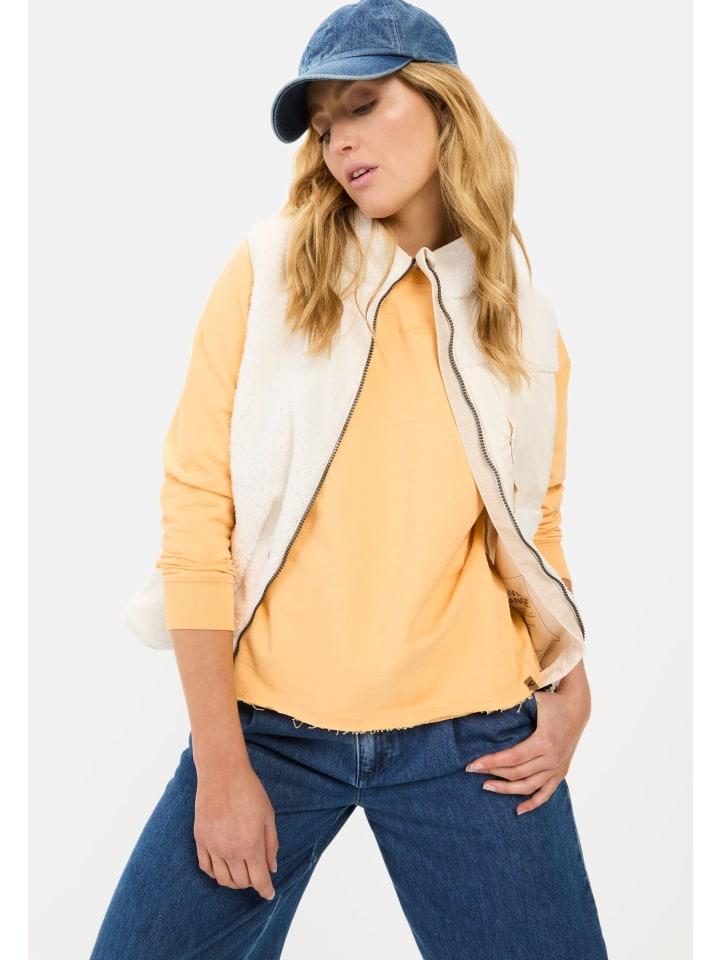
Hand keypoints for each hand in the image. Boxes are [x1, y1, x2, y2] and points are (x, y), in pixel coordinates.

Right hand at [194, 763, 278, 899]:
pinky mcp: (200, 839)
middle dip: (252, 883)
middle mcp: (230, 850)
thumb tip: (271, 868)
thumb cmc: (250, 791)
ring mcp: (213, 846)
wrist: (222, 773)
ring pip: (222, 879)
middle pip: (241, 882)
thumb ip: (271, 844)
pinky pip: (206, 867)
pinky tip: (223, 868)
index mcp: (251, 845)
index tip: (269, 894)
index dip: (266, 890)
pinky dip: (215, 873)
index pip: (259, 880)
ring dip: (234, 881)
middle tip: (257, 875)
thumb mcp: (269, 816)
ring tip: (241, 874)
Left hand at [465, 662, 591, 814]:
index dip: (491, 762)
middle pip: (517, 773)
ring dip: (507, 789)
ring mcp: (557, 768)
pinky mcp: (561, 773)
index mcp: (544, 742)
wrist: (577, 708)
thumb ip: (513, 704)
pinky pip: (546, 793)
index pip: (512, 758)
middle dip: (492, 772)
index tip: (472, 765)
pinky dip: (533, 803)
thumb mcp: (533, 700)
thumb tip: (487, 703)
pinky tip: (518, 810)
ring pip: (529, 786)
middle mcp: (552, 759)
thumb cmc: (551, 702)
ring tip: (486, 786)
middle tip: (473, 771)